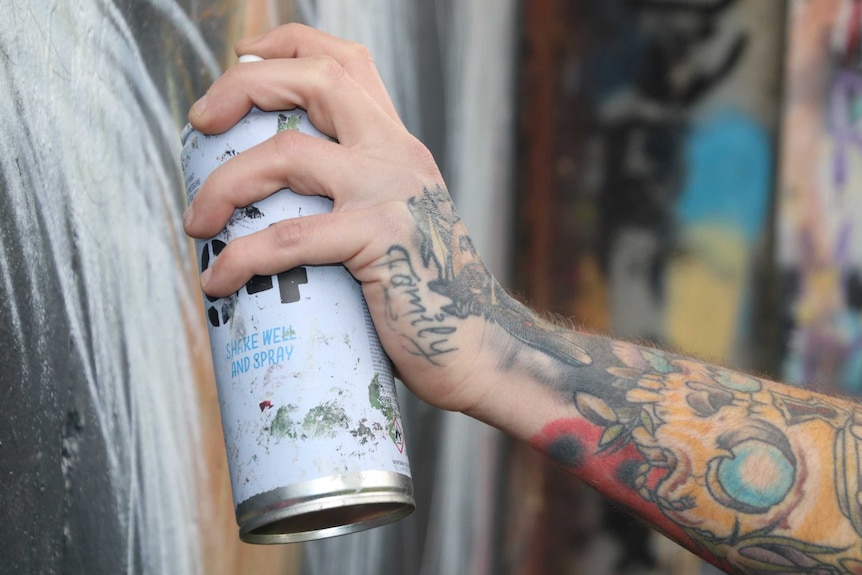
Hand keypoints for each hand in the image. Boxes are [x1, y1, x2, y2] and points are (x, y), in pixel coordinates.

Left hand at [183, 24, 499, 413]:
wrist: (476, 346)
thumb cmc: (426, 294)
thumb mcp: (397, 221)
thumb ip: (356, 195)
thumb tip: (279, 203)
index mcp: (397, 147)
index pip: (347, 62)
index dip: (289, 46)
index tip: (242, 60)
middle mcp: (397, 156)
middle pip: (316, 80)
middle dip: (243, 86)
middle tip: (199, 122)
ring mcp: (390, 194)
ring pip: (287, 156)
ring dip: (225, 184)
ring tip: (196, 223)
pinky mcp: (380, 242)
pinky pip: (289, 239)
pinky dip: (241, 257)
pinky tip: (219, 280)